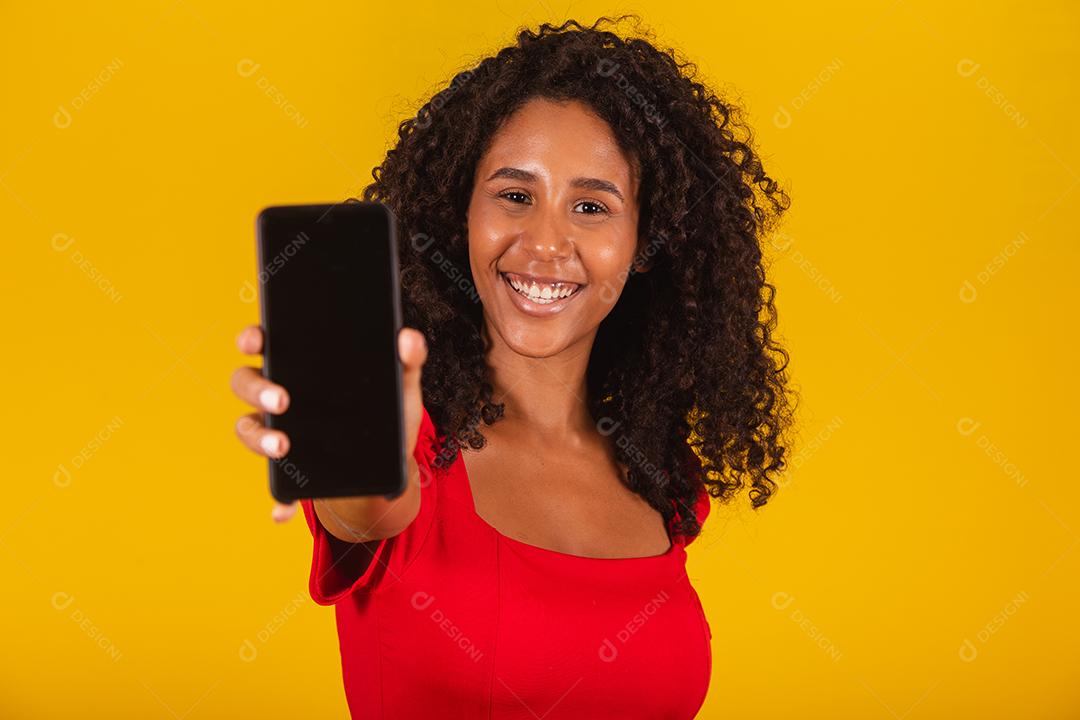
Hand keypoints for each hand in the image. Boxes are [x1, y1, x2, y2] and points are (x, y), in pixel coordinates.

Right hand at [231, 325, 428, 524]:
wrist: (390, 462)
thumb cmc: (388, 412)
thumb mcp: (401, 386)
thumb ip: (408, 360)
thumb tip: (409, 339)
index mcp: (301, 364)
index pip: (266, 341)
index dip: (253, 337)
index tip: (256, 340)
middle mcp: (280, 393)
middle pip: (246, 382)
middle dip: (257, 388)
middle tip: (282, 399)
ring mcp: (279, 429)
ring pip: (248, 427)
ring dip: (259, 438)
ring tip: (283, 448)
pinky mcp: (288, 467)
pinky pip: (273, 483)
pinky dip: (278, 499)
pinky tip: (283, 512)